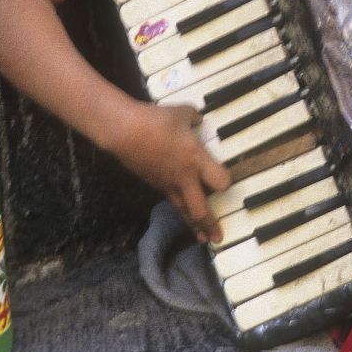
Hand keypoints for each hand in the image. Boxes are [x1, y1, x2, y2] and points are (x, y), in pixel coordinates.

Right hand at [100, 101, 232, 241]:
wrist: (123, 130)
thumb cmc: (155, 120)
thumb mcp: (181, 112)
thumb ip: (194, 117)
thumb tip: (198, 119)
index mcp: (196, 159)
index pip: (221, 182)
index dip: (227, 184)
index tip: (228, 184)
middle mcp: (184, 177)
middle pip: (200, 210)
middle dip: (210, 225)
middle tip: (219, 237)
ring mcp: (167, 184)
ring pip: (184, 211)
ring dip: (194, 226)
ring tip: (203, 239)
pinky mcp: (153, 184)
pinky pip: (171, 200)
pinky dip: (179, 208)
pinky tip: (183, 210)